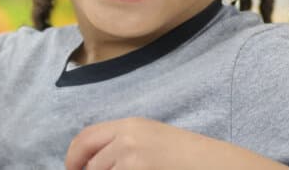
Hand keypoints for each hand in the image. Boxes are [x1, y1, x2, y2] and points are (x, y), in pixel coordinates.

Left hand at [64, 118, 288, 169]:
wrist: (215, 164)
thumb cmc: (186, 156)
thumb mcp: (152, 140)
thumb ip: (123, 145)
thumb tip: (91, 161)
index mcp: (129, 125)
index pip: (85, 137)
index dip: (73, 157)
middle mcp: (127, 137)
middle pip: (86, 161)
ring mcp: (132, 158)